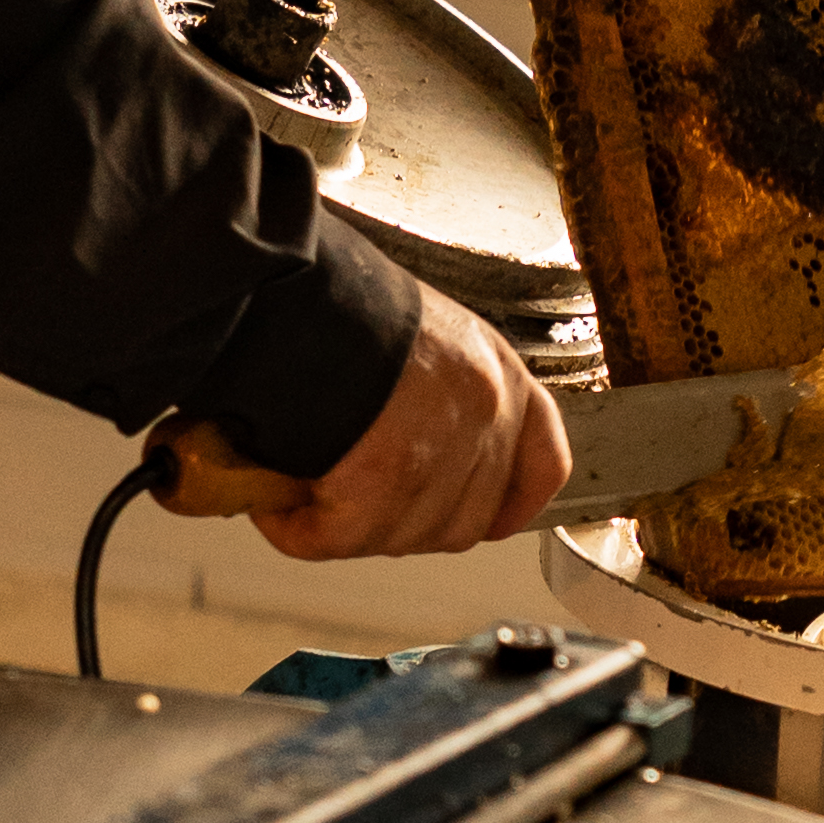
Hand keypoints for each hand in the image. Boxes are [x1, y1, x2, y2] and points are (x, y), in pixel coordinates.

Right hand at [252, 282, 570, 559]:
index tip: (493, 522)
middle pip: (465, 519)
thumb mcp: (421, 334)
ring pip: (404, 536)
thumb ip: (438, 392)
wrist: (289, 284)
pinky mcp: (384, 479)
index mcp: (497, 370)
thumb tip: (411, 441)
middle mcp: (483, 410)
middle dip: (408, 525)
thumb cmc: (341, 301)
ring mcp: (440, 449)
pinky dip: (302, 531)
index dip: (514, 504)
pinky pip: (342, 538)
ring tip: (307, 495)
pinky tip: (279, 508)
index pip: (543, 462)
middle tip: (358, 505)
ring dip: (351, 529)